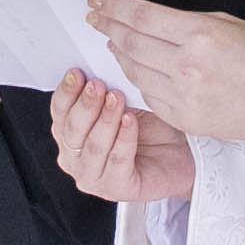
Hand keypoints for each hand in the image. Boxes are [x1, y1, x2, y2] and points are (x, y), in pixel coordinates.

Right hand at [50, 68, 196, 204]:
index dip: (67, 92)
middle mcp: (75, 157)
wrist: (184, 154)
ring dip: (105, 120)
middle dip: (85, 104)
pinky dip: (123, 138)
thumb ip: (110, 84)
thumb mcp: (128, 100)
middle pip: (72, 129)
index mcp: (71, 134)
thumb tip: (104, 54)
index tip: (77, 72)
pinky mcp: (116, 190)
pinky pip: (117, 161)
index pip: (60, 111)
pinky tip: (131, 121)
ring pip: (92, 146)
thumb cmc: (152, 127)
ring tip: (117, 98)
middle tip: (98, 85)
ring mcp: (93, 177)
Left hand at [91, 0, 244, 150]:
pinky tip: (139, 70)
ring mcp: (184, 96)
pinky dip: (139, 80)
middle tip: (97, 19)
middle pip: (131, 43)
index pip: (142, 17)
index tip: (99, 2)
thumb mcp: (229, 24)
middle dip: (108, 27)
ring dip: (120, 54)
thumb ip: (188, 23)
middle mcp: (188, 65)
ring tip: (115, 42)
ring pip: (135, 71)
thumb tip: (151, 20)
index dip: (115, 8)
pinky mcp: (185, 118)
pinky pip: (149, 96)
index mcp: (201, 35)